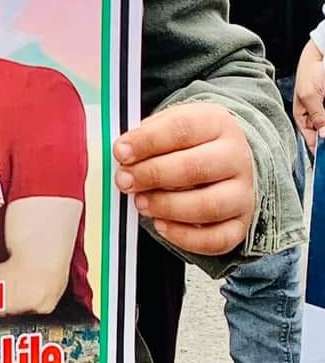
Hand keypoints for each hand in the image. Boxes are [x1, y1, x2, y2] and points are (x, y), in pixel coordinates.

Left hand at [114, 103, 254, 255]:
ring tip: (141, 202)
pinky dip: (185, 237)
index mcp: (216, 123)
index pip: (182, 128)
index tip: (120, 152)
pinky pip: (217, 239)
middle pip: (195, 168)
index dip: (148, 141)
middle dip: (153, 175)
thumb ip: (147, 135)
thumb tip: (123, 153)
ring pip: (208, 206)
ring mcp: (243, 193)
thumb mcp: (171, 123)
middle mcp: (236, 157)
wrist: (229, 158)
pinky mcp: (242, 223)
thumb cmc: (191, 141)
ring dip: (167, 207)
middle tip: (125, 180)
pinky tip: (161, 225)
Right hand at [294, 39, 324, 150]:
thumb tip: (322, 137)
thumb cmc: (311, 70)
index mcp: (302, 116)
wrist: (324, 54)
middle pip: (321, 135)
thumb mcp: (310, 95)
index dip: (319, 150)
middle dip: (324, 136)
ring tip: (324, 117)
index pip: (311, 140)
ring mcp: (324, 113)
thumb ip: (317, 116)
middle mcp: (315, 117)